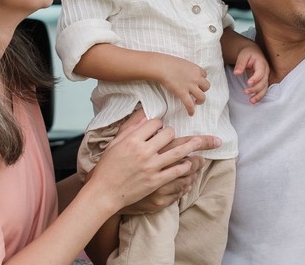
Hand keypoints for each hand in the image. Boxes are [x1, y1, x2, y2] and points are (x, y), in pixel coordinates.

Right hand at [84, 112, 219, 209]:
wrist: (104, 192)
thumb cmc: (107, 167)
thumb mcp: (115, 143)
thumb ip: (130, 128)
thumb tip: (144, 112)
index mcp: (132, 140)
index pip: (154, 123)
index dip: (159, 124)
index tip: (159, 127)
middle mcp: (143, 151)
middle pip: (168, 134)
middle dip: (173, 133)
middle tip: (174, 135)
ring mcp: (151, 167)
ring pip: (177, 152)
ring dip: (191, 146)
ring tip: (200, 143)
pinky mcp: (155, 181)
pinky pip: (175, 171)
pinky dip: (184, 166)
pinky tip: (189, 164)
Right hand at [151, 53, 210, 115]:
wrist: (161, 66)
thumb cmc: (168, 62)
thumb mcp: (183, 62)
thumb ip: (187, 68)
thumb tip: (186, 73)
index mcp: (195, 68)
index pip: (205, 75)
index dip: (201, 79)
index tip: (197, 82)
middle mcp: (195, 77)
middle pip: (206, 86)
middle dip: (203, 90)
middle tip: (197, 92)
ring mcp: (190, 86)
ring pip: (202, 96)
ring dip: (201, 100)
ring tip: (197, 102)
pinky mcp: (182, 93)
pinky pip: (190, 104)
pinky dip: (191, 110)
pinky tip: (191, 114)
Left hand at [231, 45, 269, 103]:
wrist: (253, 52)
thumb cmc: (248, 53)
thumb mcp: (243, 56)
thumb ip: (240, 64)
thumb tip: (236, 73)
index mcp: (262, 63)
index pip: (260, 72)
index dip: (256, 78)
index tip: (248, 83)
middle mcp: (266, 71)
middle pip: (263, 82)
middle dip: (255, 88)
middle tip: (245, 92)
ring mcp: (265, 77)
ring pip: (265, 88)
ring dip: (259, 95)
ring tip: (251, 101)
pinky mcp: (263, 81)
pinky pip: (263, 90)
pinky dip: (259, 96)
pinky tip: (253, 101)